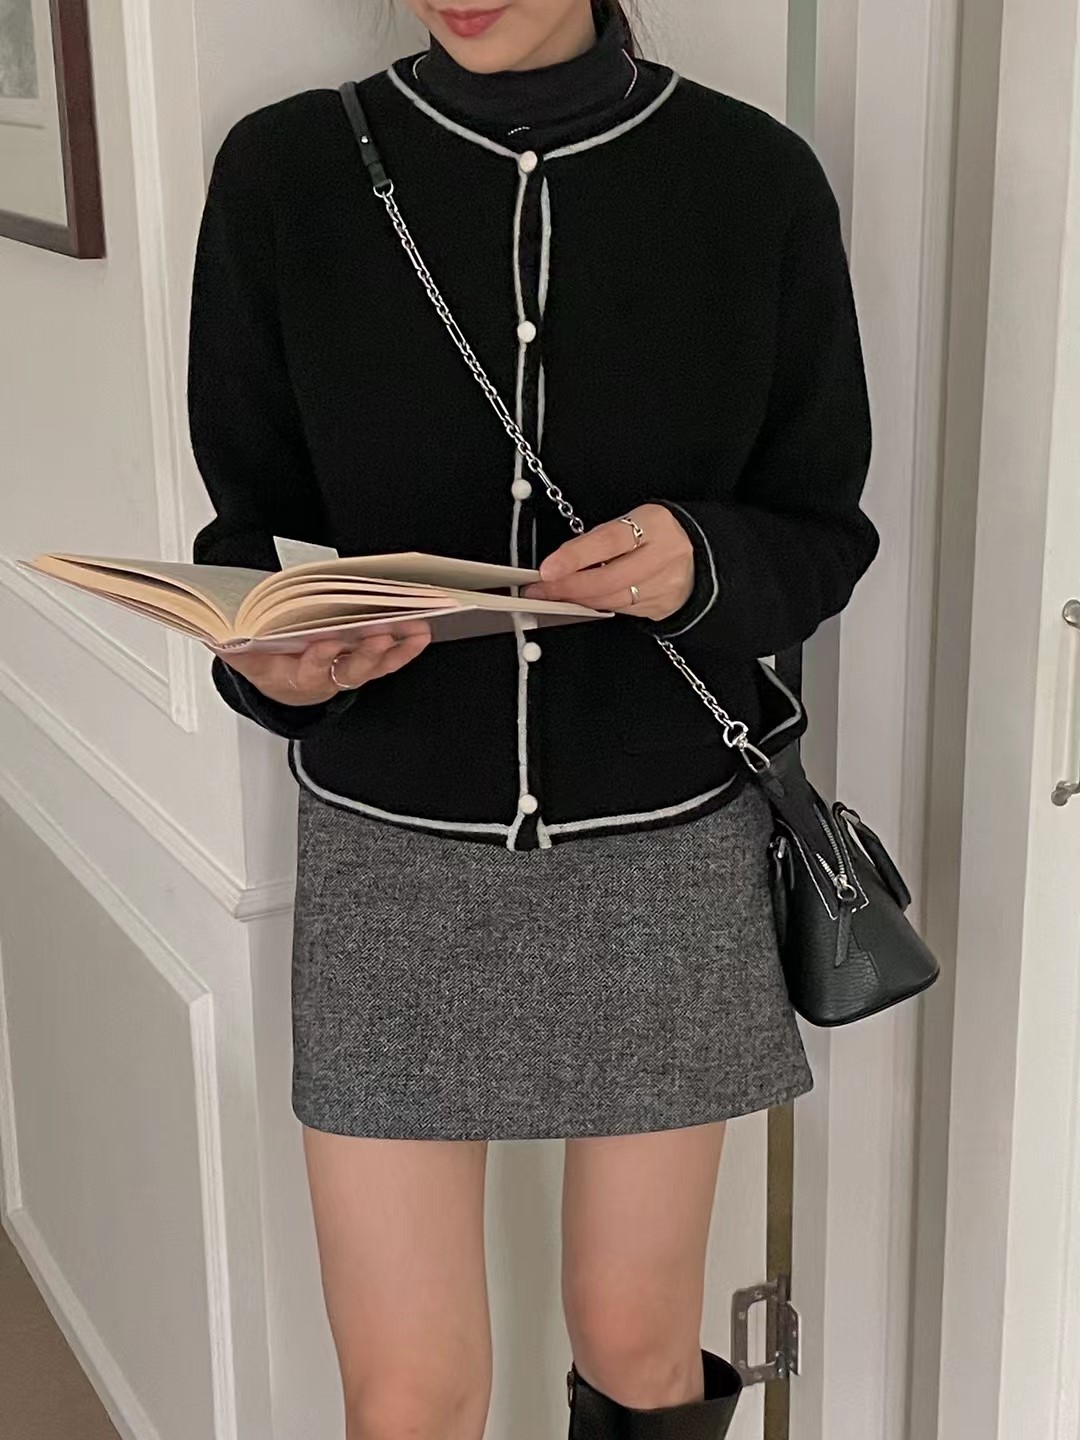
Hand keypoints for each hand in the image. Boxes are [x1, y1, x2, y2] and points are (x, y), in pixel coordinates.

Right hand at [216, 622, 431, 705]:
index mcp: (297, 677)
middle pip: (349, 670)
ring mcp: (350, 673)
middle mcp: (328, 678)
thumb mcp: (241, 656)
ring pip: (375, 666)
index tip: (323, 644)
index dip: (317, 659)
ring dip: (396, 649)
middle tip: (379, 636)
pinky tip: (421, 632)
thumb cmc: (266, 662)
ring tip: (415, 629)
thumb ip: (231, 646)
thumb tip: (217, 633)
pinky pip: (390, 660)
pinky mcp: (366, 665)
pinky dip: (406, 648)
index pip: (309, 671)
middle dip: (365, 654)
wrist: (283, 685)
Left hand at [521, 504, 693, 621]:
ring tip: (552, 596)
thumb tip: (560, 562)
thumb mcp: (634, 522)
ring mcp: (665, 585)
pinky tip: (581, 601)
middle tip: (540, 588)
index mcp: (654, 524)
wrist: (701, 556)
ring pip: (612, 599)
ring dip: (577, 599)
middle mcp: (663, 555)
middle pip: (608, 579)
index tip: (547, 569)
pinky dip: (597, 605)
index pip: (608, 541)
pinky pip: (621, 610)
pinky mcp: (662, 607)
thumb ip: (599, 540)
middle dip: (568, 586)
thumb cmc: (657, 535)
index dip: (575, 557)